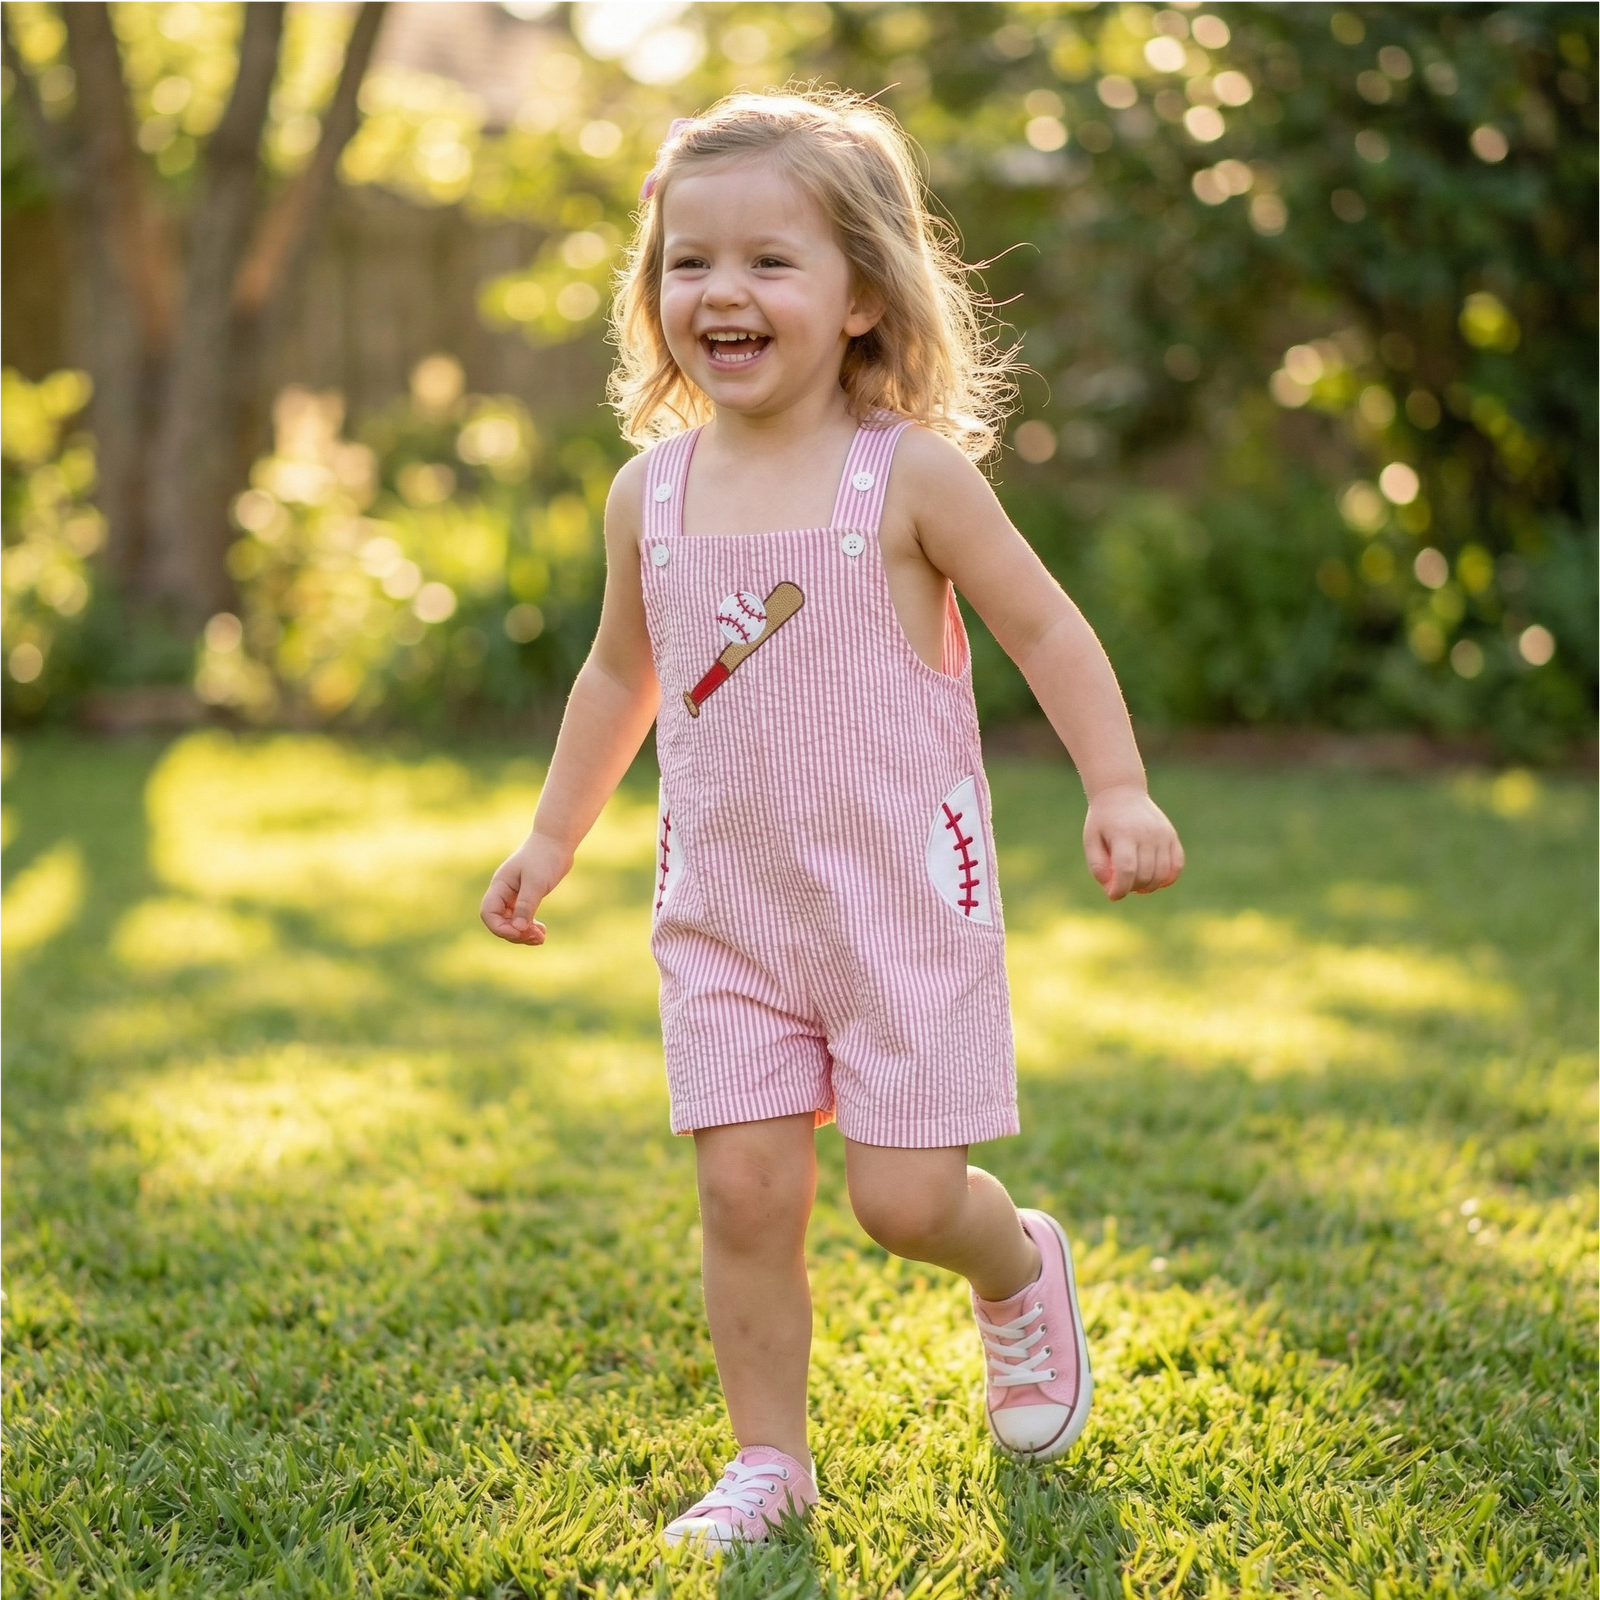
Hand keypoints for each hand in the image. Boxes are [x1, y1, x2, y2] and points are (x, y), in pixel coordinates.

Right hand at [480, 832, 573, 944]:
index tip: (521, 932)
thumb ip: (526, 905)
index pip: (488, 913)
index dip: (500, 928)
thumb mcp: (536, 882)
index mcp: (500, 886)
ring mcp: (513, 895)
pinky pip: (521, 918)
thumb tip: (518, 928)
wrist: (556, 841)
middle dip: (515, 933)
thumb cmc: (545, 857)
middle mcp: (503, 892)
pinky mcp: (525, 897)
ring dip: (523, 933)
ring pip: (511, 922)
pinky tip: (542, 931)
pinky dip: (529, 927)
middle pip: (499, 921)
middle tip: (537, 937)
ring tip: (541, 937)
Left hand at [1083, 784, 1183, 900]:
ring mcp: (1162, 834)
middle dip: (1131, 888)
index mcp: (1123, 834)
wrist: (1121, 792)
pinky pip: (1177, 865)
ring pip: (1162, 873)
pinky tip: (1155, 880)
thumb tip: (1111, 889)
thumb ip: (1097, 866)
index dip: (1120, 888)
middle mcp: (1146, 834)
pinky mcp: (1171, 835)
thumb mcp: (1091, 840)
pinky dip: (1168, 878)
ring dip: (1149, 886)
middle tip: (1121, 885)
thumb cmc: (1103, 820)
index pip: (1127, 869)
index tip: (1113, 895)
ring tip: (1136, 884)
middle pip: (1145, 874)